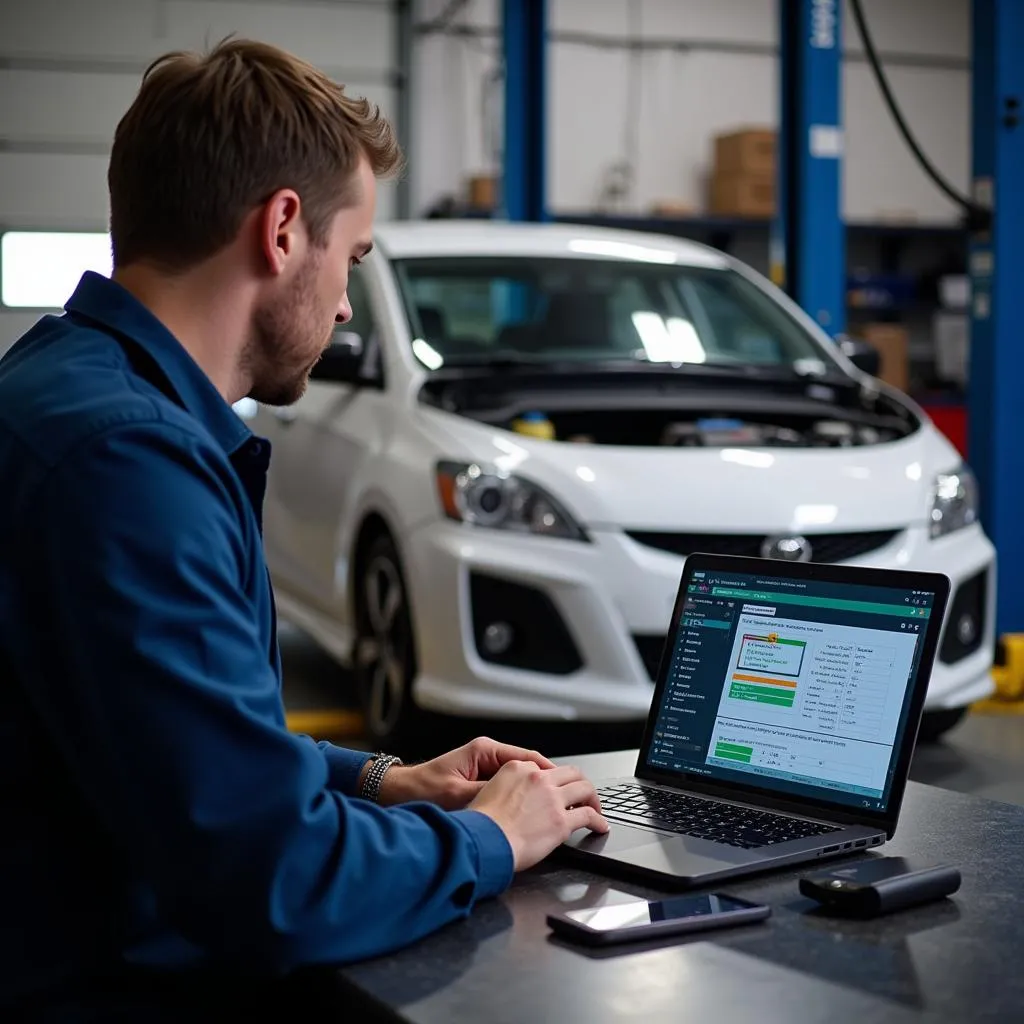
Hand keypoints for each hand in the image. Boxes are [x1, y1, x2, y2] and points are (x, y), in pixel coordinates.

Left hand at [375, 737, 556, 809]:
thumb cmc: (422, 791)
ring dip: (536, 790)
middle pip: (528, 766)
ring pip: (520, 777)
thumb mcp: (458, 795)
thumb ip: (488, 795)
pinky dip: (521, 797)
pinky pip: (509, 787)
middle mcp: (487, 755)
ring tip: (554, 805)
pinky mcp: (479, 780)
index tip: (565, 785)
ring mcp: (484, 766)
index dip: (549, 773)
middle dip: (548, 782)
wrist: (397, 793)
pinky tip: (530, 811)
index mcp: (484, 751)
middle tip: (568, 797)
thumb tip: (515, 801)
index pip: (527, 758)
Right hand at [468, 762, 608, 870]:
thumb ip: (505, 788)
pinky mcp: (561, 821)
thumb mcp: (486, 791)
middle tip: (582, 794)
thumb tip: (513, 799)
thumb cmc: (481, 824)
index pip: (543, 768)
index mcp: (517, 769)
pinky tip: (600, 826)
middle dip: (579, 782)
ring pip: (584, 788)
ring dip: (592, 798)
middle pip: (570, 772)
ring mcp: (552, 798)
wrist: (483, 840)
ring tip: (595, 808)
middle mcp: (538, 778)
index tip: (555, 790)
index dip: (552, 780)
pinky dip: (598, 820)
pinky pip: (588, 816)